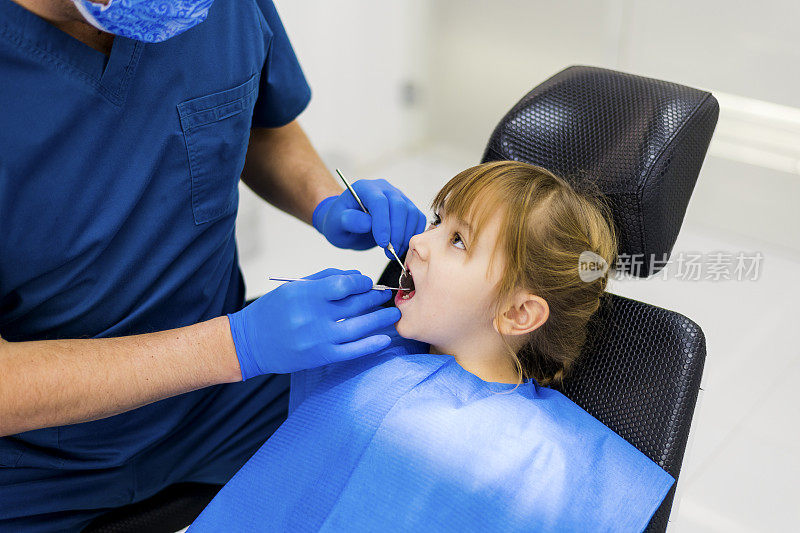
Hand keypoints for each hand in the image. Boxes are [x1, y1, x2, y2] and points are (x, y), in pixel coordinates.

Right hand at [227, 268, 400, 378]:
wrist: (249, 343)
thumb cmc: (273, 311)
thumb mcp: (293, 287)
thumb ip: (325, 279)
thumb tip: (358, 277)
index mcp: (304, 294)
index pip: (343, 285)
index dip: (362, 283)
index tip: (368, 283)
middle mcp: (311, 316)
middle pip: (354, 305)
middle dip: (375, 298)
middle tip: (386, 295)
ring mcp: (317, 339)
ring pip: (359, 327)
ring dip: (380, 319)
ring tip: (393, 313)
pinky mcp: (320, 357)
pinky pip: (352, 351)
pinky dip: (371, 345)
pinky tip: (385, 339)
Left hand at [312, 178, 427, 258]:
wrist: (348, 222)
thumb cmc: (340, 222)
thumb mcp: (336, 224)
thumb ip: (348, 220)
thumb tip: (368, 223)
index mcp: (365, 188)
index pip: (379, 202)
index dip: (383, 223)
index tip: (382, 243)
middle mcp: (384, 189)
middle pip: (399, 206)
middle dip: (396, 232)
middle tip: (390, 252)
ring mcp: (398, 197)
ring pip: (411, 213)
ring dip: (406, 235)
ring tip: (394, 252)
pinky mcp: (407, 207)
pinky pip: (418, 218)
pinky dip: (413, 234)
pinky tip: (402, 246)